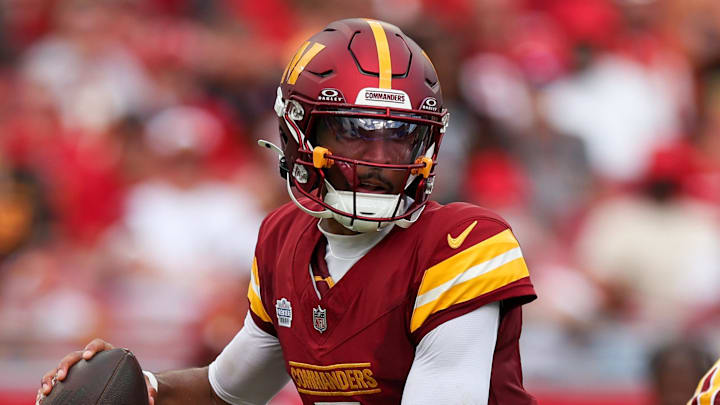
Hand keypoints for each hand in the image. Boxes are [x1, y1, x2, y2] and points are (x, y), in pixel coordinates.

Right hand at [36, 339, 157, 404]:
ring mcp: (77, 369)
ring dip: (50, 377)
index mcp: (108, 352)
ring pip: (59, 369)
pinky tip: (41, 400)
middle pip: (74, 356)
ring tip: (46, 391)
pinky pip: (54, 383)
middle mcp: (89, 359)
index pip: (98, 344)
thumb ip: (148, 389)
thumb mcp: (142, 383)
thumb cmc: (135, 381)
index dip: (93, 347)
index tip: (89, 356)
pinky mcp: (70, 380)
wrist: (124, 384)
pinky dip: (47, 388)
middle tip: (62, 377)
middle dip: (65, 365)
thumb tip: (152, 400)